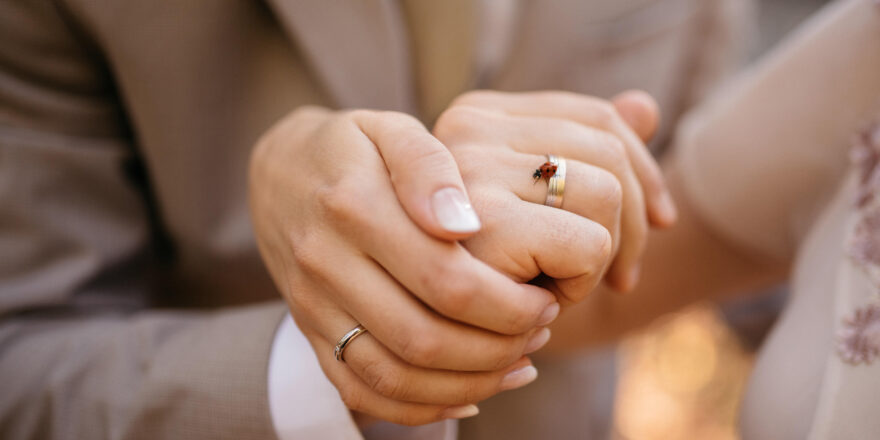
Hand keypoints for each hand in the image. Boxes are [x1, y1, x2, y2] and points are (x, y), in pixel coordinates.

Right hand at [248, 107, 558, 424]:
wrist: (278, 173)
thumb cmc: (352, 148)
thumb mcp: (391, 129)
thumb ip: (429, 169)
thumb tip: (464, 223)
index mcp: (354, 208)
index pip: (444, 279)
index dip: (508, 302)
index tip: (547, 296)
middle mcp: (327, 265)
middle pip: (423, 338)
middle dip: (498, 346)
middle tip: (541, 329)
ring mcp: (315, 306)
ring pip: (395, 376)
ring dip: (468, 382)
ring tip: (518, 362)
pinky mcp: (311, 333)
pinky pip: (361, 391)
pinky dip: (420, 407)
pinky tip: (470, 394)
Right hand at [435, 90, 673, 296]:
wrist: (440, 334)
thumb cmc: (495, 271)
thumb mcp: (548, 208)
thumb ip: (590, 154)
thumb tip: (646, 106)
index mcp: (477, 116)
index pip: (595, 118)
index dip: (644, 170)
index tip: (661, 221)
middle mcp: (466, 128)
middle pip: (609, 148)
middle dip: (634, 222)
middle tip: (618, 276)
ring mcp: (468, 170)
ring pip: (607, 193)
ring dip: (603, 257)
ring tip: (560, 285)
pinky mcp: (482, 221)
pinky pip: (589, 244)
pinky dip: (583, 284)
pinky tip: (543, 303)